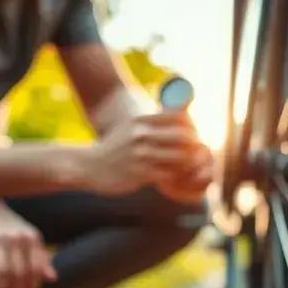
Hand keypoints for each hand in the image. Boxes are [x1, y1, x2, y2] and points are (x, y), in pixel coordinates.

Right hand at [82, 112, 212, 196]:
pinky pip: (168, 174)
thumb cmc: (117, 147)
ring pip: (179, 157)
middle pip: (182, 136)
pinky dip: (176, 176)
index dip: (191, 125)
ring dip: (188, 162)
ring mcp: (140, 155)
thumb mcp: (132, 127)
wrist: (90, 166)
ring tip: (190, 165)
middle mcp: (140, 134)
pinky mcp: (139, 174)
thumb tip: (181, 110)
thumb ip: (154, 121)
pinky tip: (177, 177)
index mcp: (140, 119)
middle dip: (194, 145)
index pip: (178, 116)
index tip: (194, 134)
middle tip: (197, 152)